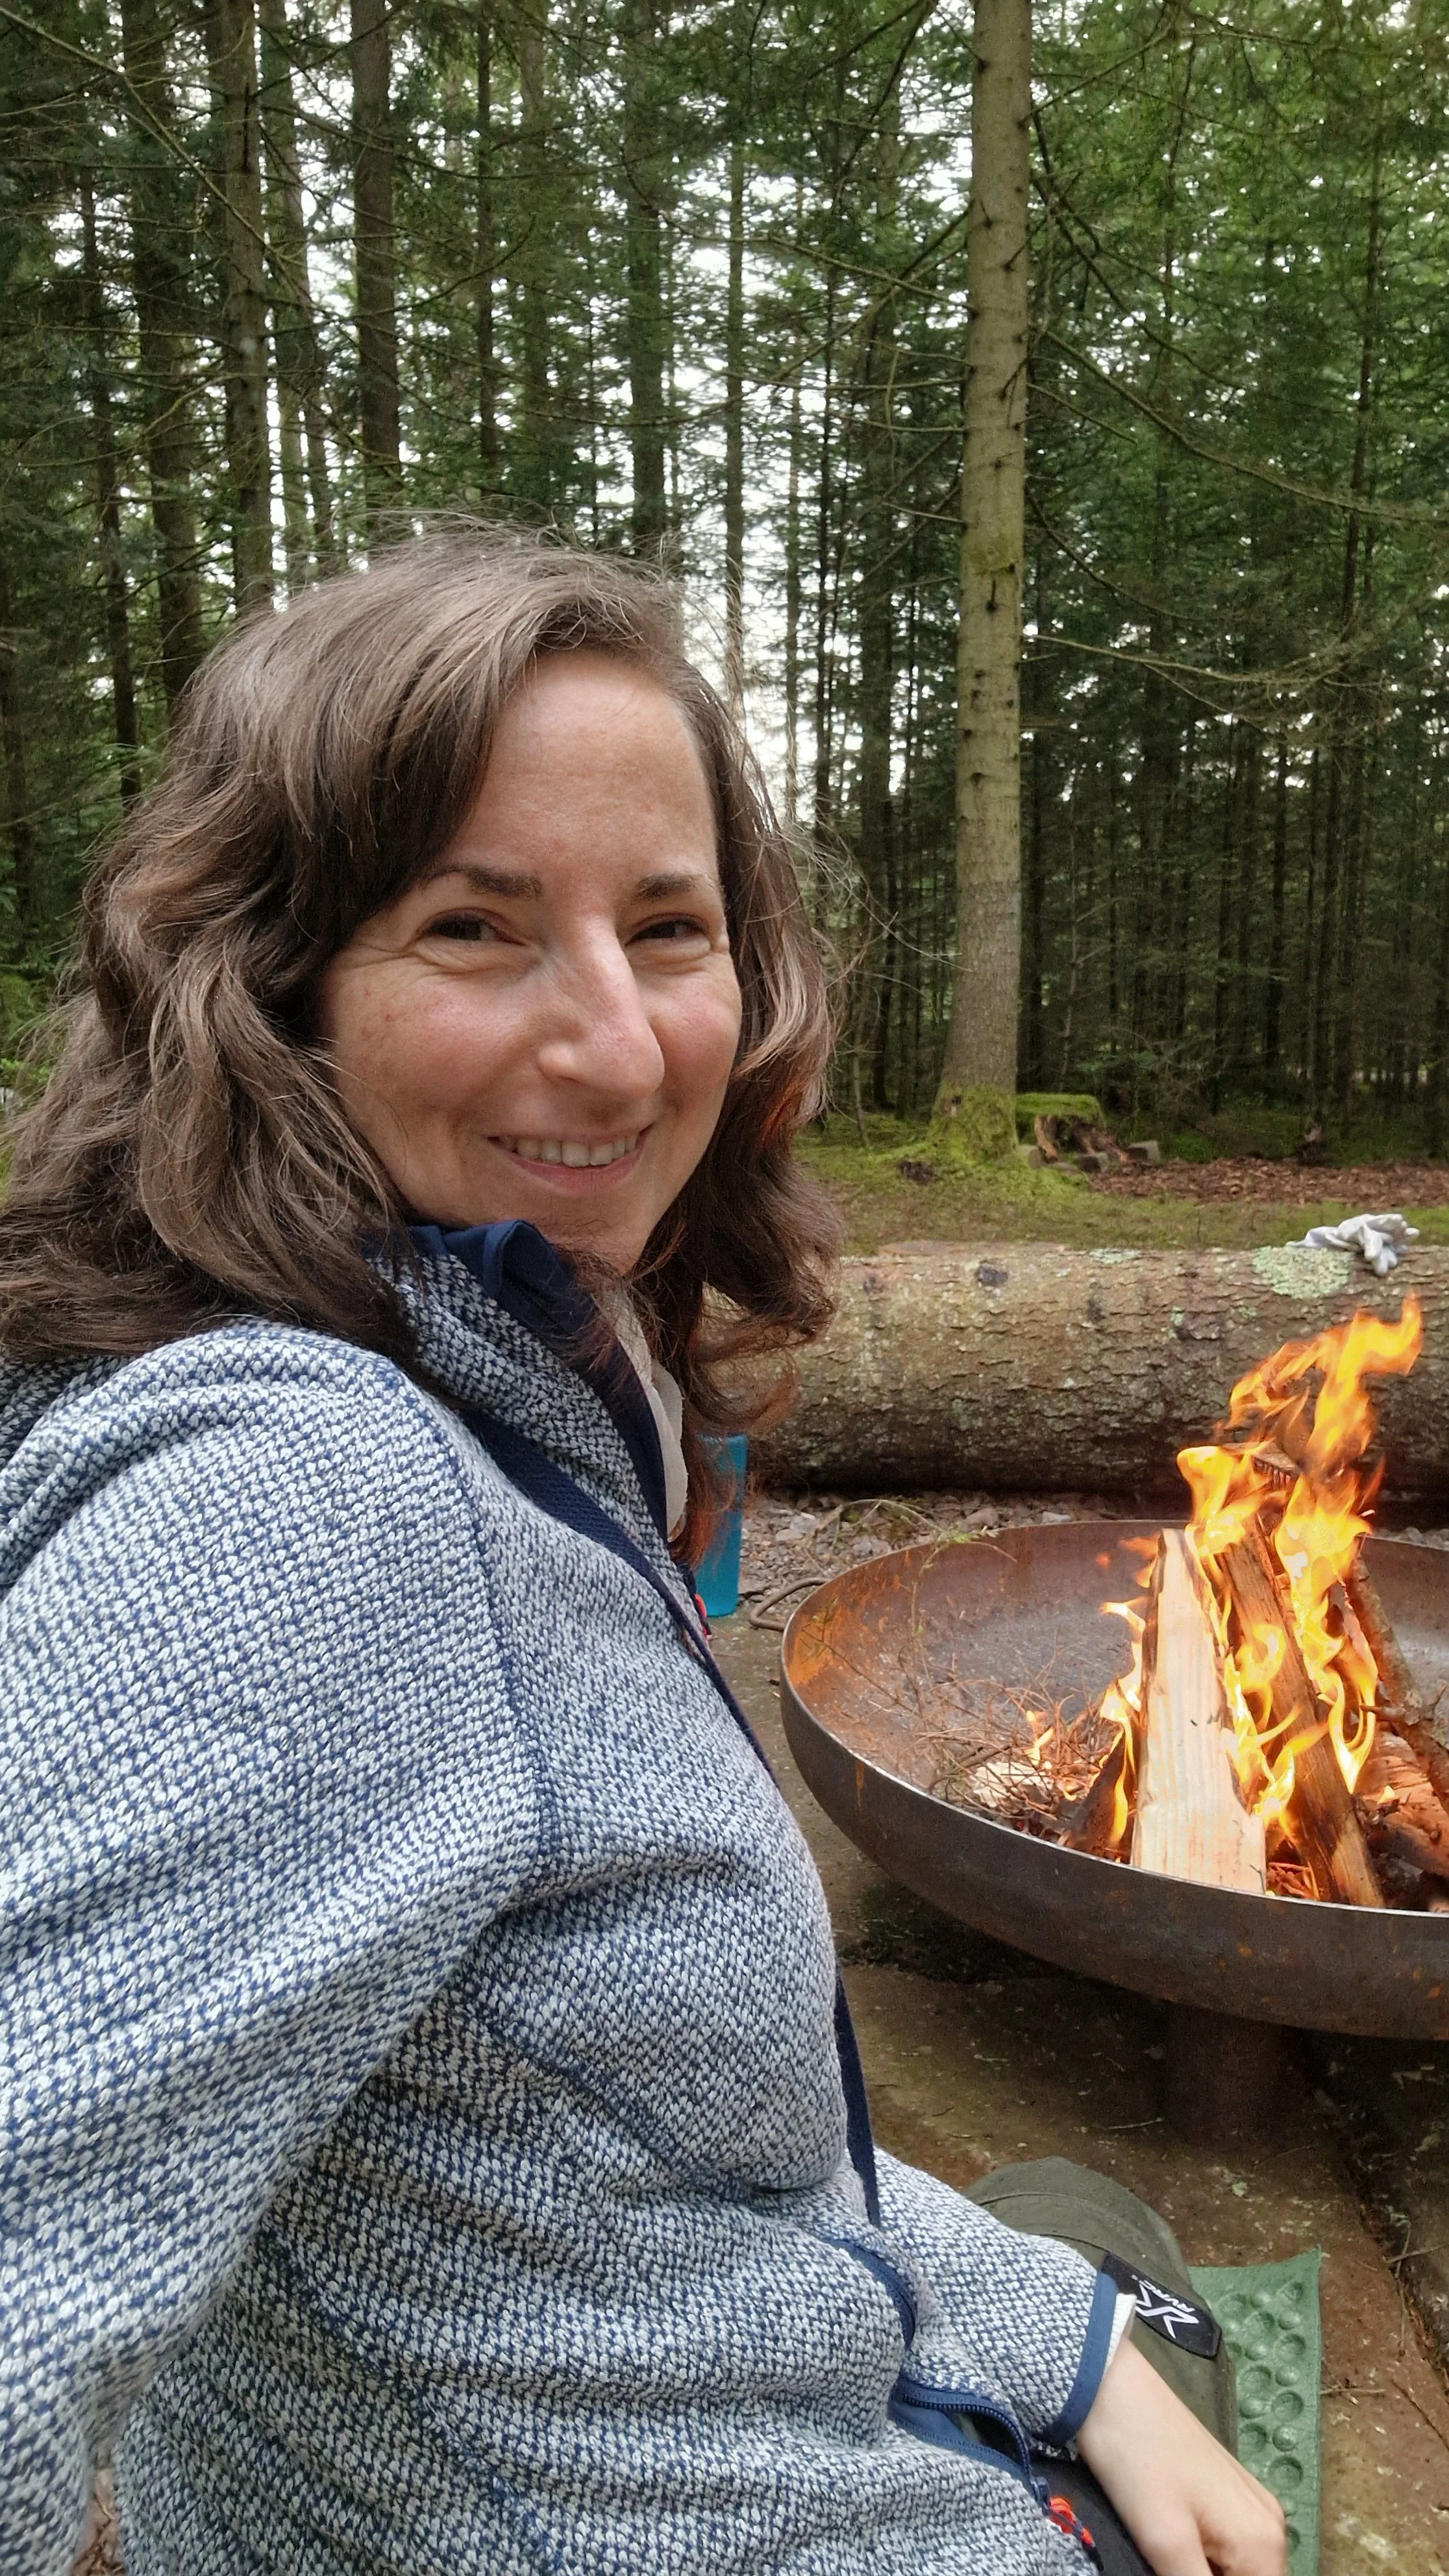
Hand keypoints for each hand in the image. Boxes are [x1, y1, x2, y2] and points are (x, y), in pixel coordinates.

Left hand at [1076, 2335, 1286, 2575]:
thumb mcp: (1166, 2545)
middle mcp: (1270, 2524)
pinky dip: (1203, 2557)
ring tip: (1164, 2556)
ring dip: (1205, 2573)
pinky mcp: (1227, 2489)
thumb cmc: (1138, 2463)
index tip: (1177, 2571)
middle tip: (1163, 2564)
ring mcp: (1250, 2502)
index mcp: (1264, 2543)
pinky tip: (1169, 2547)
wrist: (1111, 2388)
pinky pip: (1226, 2545)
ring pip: (1236, 2569)